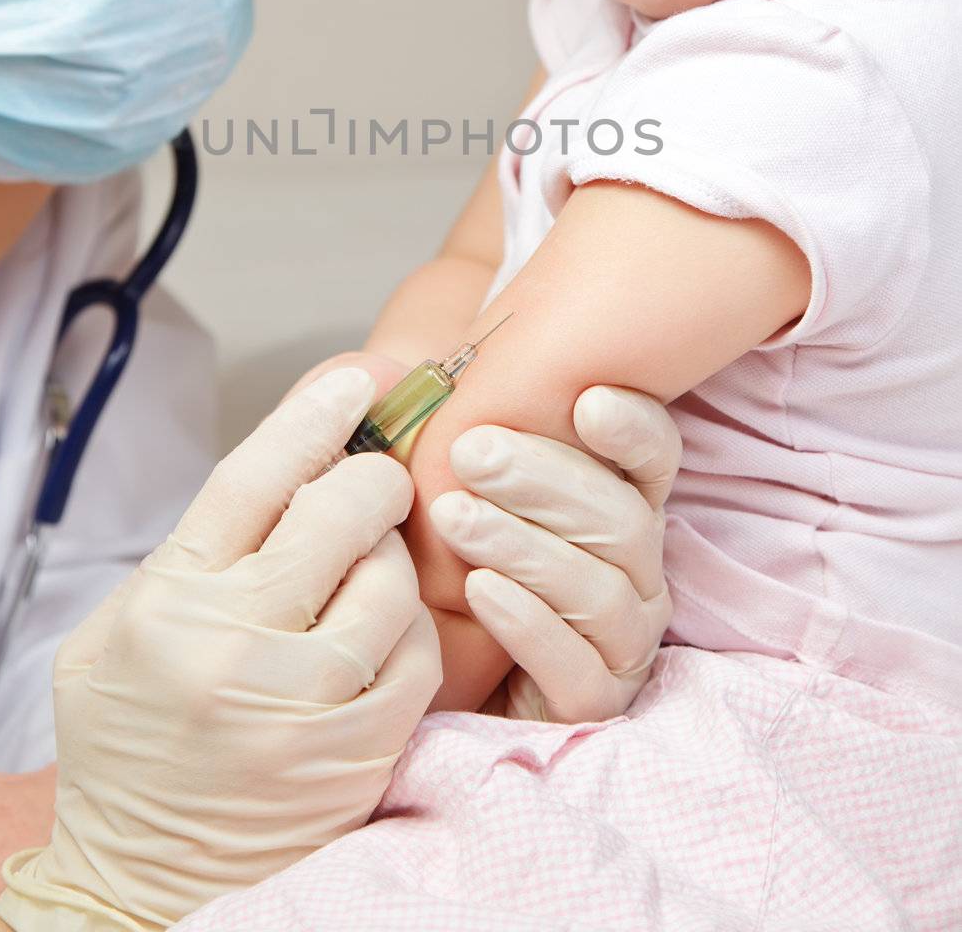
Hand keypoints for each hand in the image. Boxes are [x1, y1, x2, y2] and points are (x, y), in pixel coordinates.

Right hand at [0, 366, 441, 930]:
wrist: (141, 880)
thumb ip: (192, 553)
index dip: (311, 415)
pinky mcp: (357, 753)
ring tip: (364, 569)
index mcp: (170, 601)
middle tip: (375, 479)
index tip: (354, 379)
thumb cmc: (131, 742)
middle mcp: (235, 648)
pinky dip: (407, 631)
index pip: (253, 478)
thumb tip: (286, 466)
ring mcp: (303, 705)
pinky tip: (379, 635)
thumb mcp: (118, 631)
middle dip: (371, 478)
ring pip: (389, 580)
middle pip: (340, 513)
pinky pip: (417, 655)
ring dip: (388, 558)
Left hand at [430, 383, 680, 721]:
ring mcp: (623, 642)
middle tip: (470, 453)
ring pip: (598, 590)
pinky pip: (575, 665)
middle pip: (624, 520)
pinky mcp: (594, 704)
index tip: (587, 401)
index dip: (632, 429)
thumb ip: (464, 431)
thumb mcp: (452, 486)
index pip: (655, 458)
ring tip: (453, 518)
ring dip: (523, 546)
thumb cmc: (444, 558)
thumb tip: (414, 365)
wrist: (432, 674)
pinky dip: (527, 621)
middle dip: (546, 481)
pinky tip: (478, 590)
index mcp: (620, 504)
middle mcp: (637, 572)